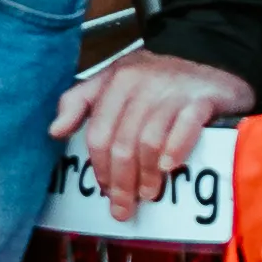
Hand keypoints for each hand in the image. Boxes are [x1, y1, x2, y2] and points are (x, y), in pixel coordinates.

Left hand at [52, 43, 248, 219]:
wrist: (208, 55)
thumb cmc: (155, 77)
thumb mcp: (112, 80)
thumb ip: (79, 102)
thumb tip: (54, 131)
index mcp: (117, 81)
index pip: (99, 133)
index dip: (100, 167)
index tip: (104, 191)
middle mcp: (143, 83)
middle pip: (123, 142)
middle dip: (121, 181)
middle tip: (124, 207)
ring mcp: (173, 91)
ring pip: (149, 140)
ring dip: (146, 174)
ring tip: (148, 194)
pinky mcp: (202, 99)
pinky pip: (185, 128)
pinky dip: (174, 150)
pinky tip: (169, 167)